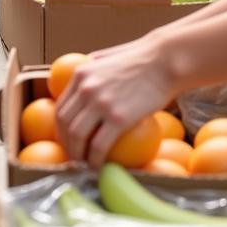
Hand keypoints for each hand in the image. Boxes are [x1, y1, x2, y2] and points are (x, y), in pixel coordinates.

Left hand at [56, 40, 173, 168]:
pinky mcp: (118, 117)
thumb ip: (94, 68)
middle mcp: (85, 88)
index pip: (61, 106)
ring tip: (84, 166)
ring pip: (76, 136)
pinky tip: (100, 168)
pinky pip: (99, 146)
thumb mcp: (109, 57)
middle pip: (64, 123)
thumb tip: (86, 80)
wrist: (165, 62)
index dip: (60, 128)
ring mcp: (100, 102)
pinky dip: (95, 161)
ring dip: (77, 156)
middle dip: (65, 144)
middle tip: (75, 156)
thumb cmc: (143, 59)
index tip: (68, 140)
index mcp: (80, 74)